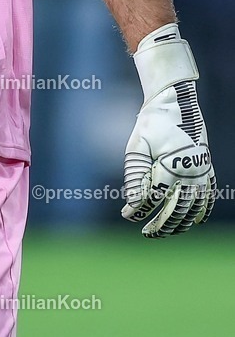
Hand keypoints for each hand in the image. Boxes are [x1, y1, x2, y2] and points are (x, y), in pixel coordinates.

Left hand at [122, 23, 215, 237]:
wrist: (176, 102)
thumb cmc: (153, 122)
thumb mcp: (137, 144)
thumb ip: (135, 174)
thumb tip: (133, 202)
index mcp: (170, 166)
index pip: (153, 198)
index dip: (139, 210)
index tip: (127, 215)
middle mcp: (189, 172)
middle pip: (176, 210)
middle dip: (160, 225)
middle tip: (146, 233)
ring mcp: (201, 172)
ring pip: (193, 208)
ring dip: (180, 224)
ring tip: (165, 232)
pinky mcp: (207, 168)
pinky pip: (208, 196)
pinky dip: (202, 211)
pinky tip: (194, 221)